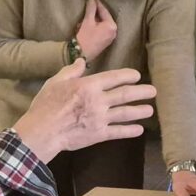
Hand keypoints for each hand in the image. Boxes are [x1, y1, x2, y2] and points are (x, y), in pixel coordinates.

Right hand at [15, 59, 155, 161]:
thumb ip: (71, 71)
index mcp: (88, 86)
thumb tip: (82, 61)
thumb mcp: (56, 82)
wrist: (42, 132)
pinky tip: (139, 130)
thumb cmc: (46, 105)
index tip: (137, 76)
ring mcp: (100, 118)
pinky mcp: (98, 134)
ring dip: (140, 111)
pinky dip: (130, 130)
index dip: (128, 75)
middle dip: (141, 92)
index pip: (114, 78)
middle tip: (153, 91)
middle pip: (125, 94)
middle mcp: (98, 101)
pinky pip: (118, 132)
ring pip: (126, 113)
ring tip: (150, 109)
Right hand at [76, 0, 117, 58]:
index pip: (104, 11)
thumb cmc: (85, 37)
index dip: (98, 4)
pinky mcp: (106, 41)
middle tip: (89, 5)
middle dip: (96, 12)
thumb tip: (92, 0)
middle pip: (105, 17)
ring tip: (87, 14)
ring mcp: (110, 37)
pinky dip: (96, 25)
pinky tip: (88, 23)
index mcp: (111, 25)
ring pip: (103, 23)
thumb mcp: (87, 21)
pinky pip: (102, 30)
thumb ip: (91, 9)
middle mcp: (114, 31)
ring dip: (95, 19)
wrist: (81, 54)